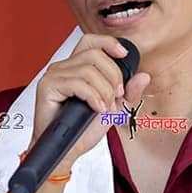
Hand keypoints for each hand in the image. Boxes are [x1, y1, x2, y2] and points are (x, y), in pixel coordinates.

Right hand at [29, 34, 150, 174]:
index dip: (108, 43)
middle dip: (113, 76)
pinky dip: (93, 96)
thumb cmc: (82, 130)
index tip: (124, 55)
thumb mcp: (113, 109)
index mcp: (76, 67)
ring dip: (104, 91)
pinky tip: (97, 109)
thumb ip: (128, 92)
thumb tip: (144, 76)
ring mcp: (53, 76)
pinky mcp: (47, 87)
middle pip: (95, 54)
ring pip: (88, 70)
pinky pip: (78, 83)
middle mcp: (63, 67)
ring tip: (105, 108)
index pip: (90, 41)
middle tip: (116, 98)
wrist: (66, 151)